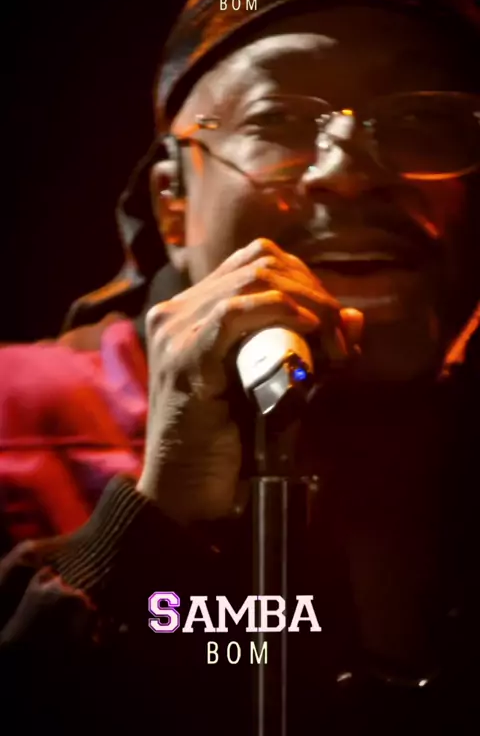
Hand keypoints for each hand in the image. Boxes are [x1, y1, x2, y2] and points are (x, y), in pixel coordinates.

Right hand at [136, 238, 362, 523]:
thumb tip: (355, 319)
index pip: (255, 261)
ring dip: (308, 304)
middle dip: (314, 292)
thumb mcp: (274, 385)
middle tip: (342, 338)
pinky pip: (234, 313)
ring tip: (333, 342)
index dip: (304, 280)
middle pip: (260, 264)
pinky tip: (309, 333)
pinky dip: (280, 313)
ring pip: (253, 281)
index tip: (335, 322)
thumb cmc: (228, 445)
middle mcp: (176, 311)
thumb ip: (308, 348)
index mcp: (191, 310)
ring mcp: (174, 331)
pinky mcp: (183, 357)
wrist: (185, 495)